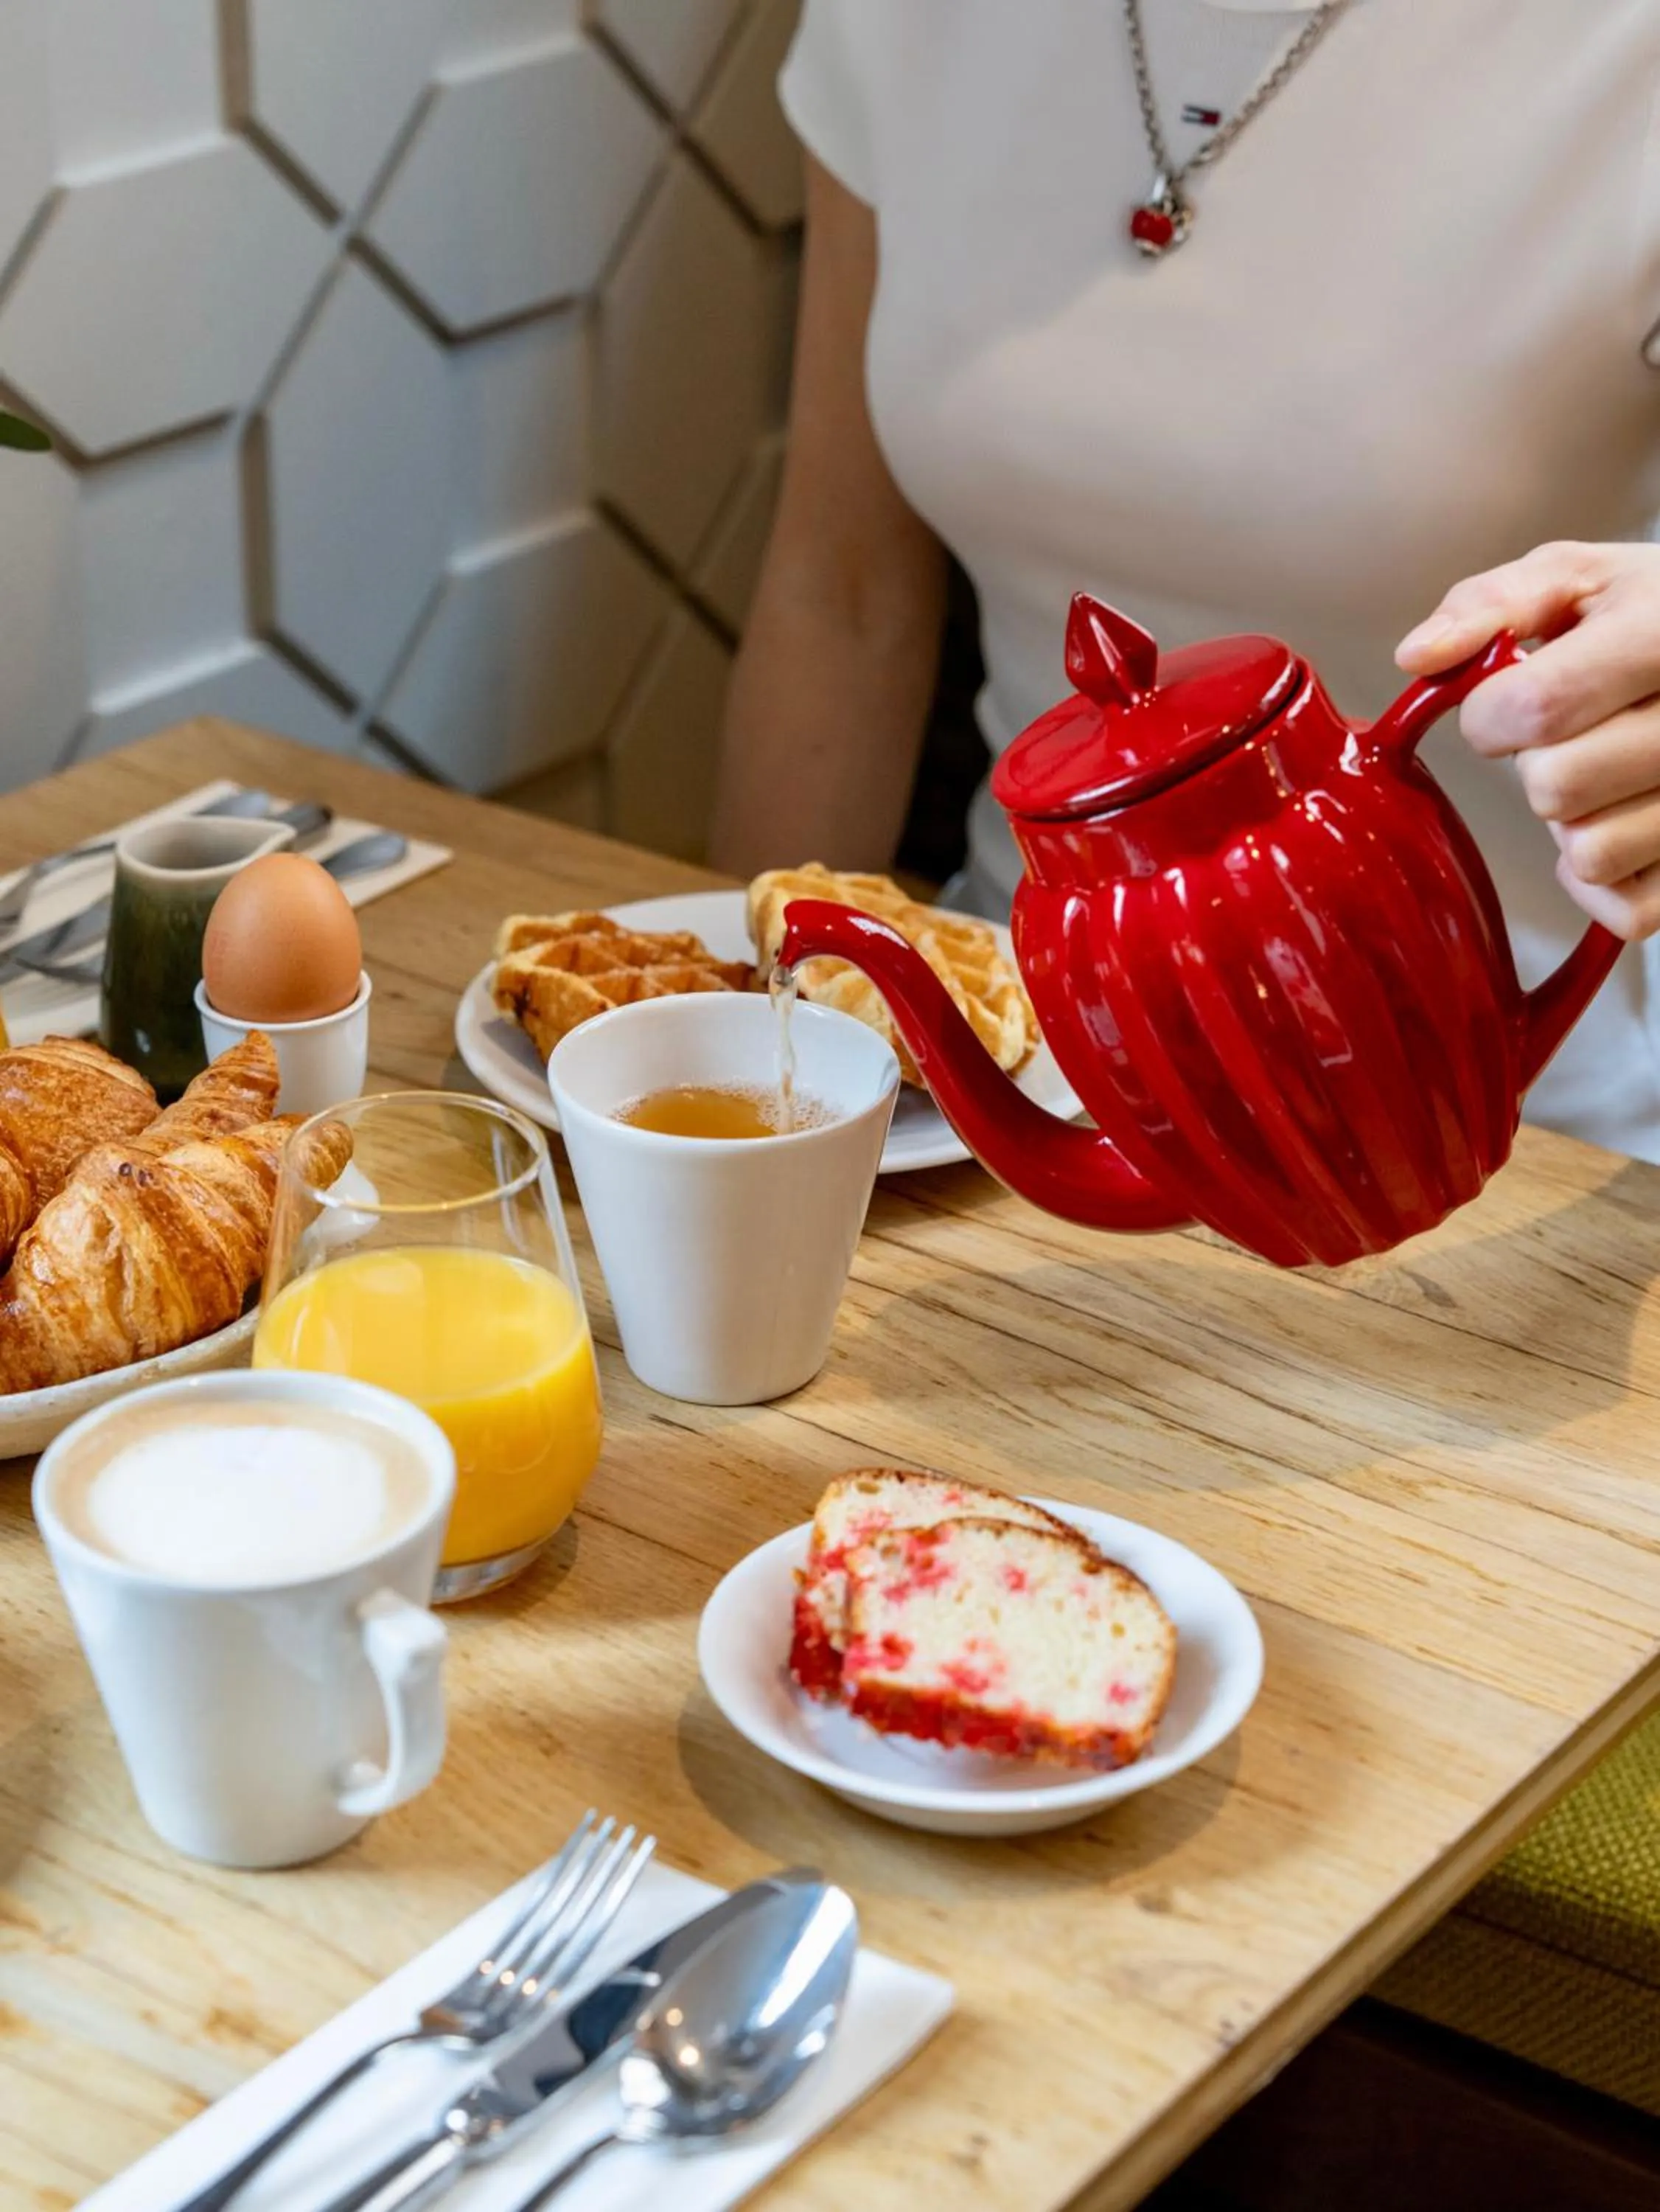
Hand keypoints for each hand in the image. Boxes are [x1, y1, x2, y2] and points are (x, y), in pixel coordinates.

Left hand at [1397, 541, 1659, 939]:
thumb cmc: (1647, 613)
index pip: (1537, 707)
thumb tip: (1418, 656)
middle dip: (1536, 766)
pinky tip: (1614, 824)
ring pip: (1592, 854)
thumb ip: (1491, 604)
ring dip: (1571, 824)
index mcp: (1659, 635)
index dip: (1489, 715)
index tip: (1502, 701)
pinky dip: (1604, 882)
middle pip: (1557, 788)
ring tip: (1601, 775)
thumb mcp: (1576, 578)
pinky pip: (1631, 910)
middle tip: (1566, 738)